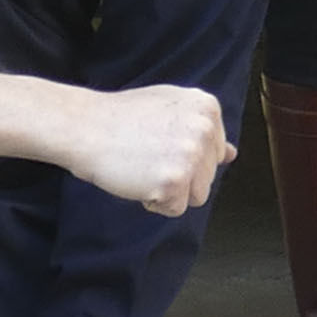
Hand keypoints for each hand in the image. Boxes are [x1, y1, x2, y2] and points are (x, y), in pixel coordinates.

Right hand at [52, 79, 237, 214]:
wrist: (85, 127)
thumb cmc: (122, 118)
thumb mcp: (170, 108)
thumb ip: (201, 129)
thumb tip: (231, 154)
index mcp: (207, 108)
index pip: (215, 151)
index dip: (184, 154)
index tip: (158, 142)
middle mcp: (204, 129)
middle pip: (209, 175)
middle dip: (179, 174)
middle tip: (147, 155)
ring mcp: (191, 155)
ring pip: (198, 195)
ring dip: (171, 190)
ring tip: (144, 167)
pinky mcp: (174, 181)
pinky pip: (176, 209)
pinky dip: (155, 202)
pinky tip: (137, 179)